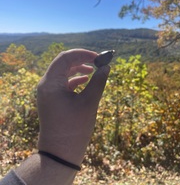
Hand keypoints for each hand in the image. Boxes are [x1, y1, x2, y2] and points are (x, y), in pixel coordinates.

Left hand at [37, 49, 109, 165]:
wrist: (59, 153)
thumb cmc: (74, 128)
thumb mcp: (89, 102)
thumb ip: (98, 82)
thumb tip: (106, 67)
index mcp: (51, 83)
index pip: (65, 58)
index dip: (83, 54)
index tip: (98, 56)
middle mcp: (46, 84)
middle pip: (63, 63)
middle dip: (81, 60)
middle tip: (97, 61)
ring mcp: (47, 92)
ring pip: (62, 72)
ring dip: (78, 68)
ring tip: (93, 70)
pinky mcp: (51, 98)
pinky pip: (62, 82)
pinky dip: (74, 79)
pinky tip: (85, 80)